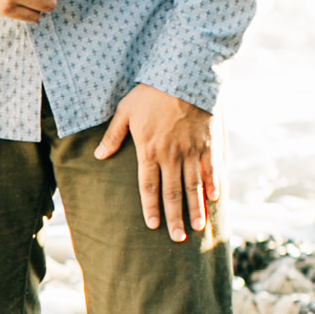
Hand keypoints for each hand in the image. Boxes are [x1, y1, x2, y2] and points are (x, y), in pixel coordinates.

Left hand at [95, 85, 213, 240]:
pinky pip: (212, 168)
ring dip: (196, 208)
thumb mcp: (125, 111)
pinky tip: (215, 199)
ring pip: (194, 186)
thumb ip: (113, 136)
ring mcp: (192, 150)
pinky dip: (213, 184)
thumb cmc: (150, 91)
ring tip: (198, 228)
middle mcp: (171, 155)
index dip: (150, 208)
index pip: (148, 187)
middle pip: (172, 193)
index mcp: (148, 151)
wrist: (183, 74)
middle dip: (175, 217)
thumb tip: (99, 156)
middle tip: (179, 238)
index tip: (153, 226)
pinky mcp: (208, 142)